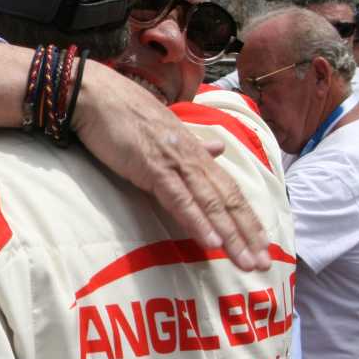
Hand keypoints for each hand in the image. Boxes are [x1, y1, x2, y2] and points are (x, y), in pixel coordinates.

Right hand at [74, 62, 269, 271]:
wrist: (95, 95)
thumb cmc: (124, 113)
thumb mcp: (165, 129)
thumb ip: (192, 142)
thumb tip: (218, 148)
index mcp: (194, 150)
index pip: (228, 188)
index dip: (247, 217)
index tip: (262, 244)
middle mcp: (191, 156)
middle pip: (227, 199)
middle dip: (247, 233)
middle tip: (263, 264)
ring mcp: (174, 162)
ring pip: (210, 202)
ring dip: (231, 234)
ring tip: (245, 261)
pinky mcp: (152, 167)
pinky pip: (179, 199)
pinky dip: (197, 220)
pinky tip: (211, 242)